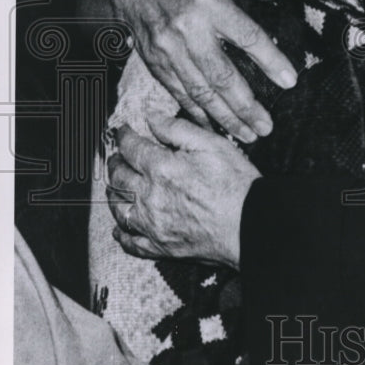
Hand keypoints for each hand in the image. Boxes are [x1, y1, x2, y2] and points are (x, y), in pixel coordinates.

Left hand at [107, 115, 260, 268]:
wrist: (251, 226)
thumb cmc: (237, 185)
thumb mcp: (213, 144)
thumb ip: (178, 129)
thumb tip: (151, 117)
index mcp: (161, 168)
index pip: (131, 148)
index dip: (123, 136)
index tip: (122, 132)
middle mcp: (150, 197)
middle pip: (119, 177)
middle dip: (115, 163)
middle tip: (117, 157)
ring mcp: (153, 225)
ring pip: (119, 209)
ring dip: (113, 194)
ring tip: (116, 185)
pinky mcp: (161, 247)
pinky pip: (131, 242)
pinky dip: (121, 234)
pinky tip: (119, 228)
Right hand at [111, 0, 297, 142]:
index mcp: (210, 3)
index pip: (247, 36)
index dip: (270, 60)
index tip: (289, 81)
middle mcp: (189, 29)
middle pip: (222, 75)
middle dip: (246, 105)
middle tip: (267, 126)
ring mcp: (170, 50)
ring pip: (201, 91)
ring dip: (225, 118)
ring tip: (248, 135)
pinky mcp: (157, 65)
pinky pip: (180, 95)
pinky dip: (198, 115)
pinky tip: (216, 130)